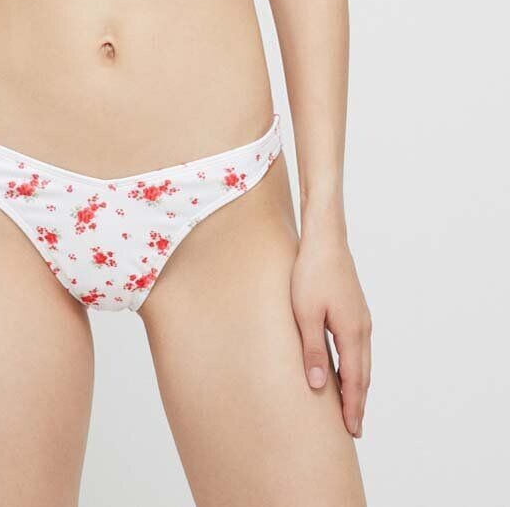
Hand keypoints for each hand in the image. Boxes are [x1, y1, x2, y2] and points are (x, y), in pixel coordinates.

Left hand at [290, 229, 371, 437]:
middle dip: (358, 402)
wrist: (325, 238)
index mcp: (351, 332)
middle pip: (363, 374)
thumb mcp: (305, 313)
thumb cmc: (310, 272)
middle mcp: (362, 327)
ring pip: (363, 360)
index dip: (352, 406)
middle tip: (354, 428)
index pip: (355, 380)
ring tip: (352, 404)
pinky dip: (356, 365)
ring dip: (358, 384)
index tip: (351, 430)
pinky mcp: (355, 308)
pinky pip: (359, 346)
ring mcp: (361, 317)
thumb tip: (317, 386)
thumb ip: (312, 350)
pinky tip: (347, 368)